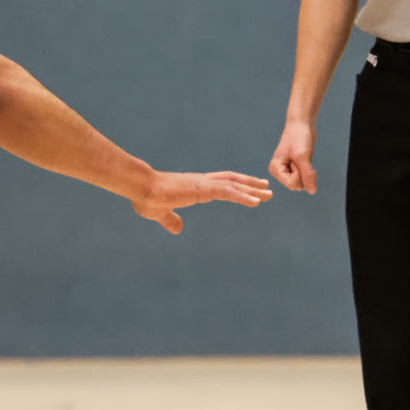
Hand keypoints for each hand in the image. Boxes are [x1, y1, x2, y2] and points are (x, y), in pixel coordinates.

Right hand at [131, 169, 271, 233]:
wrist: (141, 188)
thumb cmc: (147, 198)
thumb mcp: (160, 213)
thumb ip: (170, 220)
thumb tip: (178, 229)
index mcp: (193, 186)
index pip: (220, 183)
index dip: (235, 185)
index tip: (248, 189)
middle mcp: (201, 182)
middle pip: (231, 180)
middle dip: (249, 184)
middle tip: (266, 188)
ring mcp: (203, 184)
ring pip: (233, 184)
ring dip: (252, 189)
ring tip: (268, 194)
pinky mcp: (202, 189)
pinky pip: (228, 192)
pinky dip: (243, 196)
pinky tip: (256, 201)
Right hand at [269, 119, 317, 193]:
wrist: (302, 124)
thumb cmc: (299, 137)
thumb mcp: (303, 156)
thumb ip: (307, 175)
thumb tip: (312, 191)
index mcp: (275, 168)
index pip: (292, 184)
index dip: (300, 173)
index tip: (297, 159)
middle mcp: (280, 172)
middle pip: (297, 186)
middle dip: (304, 173)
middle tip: (301, 157)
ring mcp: (288, 171)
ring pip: (303, 184)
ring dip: (308, 172)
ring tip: (303, 157)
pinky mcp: (296, 169)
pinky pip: (306, 179)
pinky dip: (310, 172)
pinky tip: (307, 161)